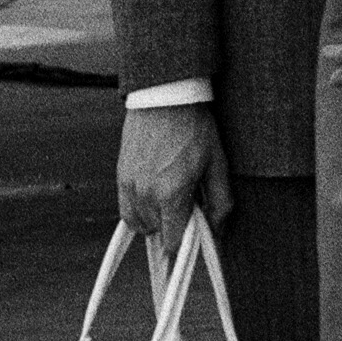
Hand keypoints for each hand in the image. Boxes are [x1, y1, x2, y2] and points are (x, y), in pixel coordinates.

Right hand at [112, 102, 231, 245]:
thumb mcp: (217, 163)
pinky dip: (139, 211)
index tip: (195, 232)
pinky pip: (126, 210)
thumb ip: (220, 201)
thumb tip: (218, 231)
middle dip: (174, 226)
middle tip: (189, 203)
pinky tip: (155, 196)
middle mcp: (146, 194)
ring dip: (156, 219)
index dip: (186, 242)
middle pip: (157, 233)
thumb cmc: (195, 129)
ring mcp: (129, 186)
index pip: (173, 240)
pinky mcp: (120, 177)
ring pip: (140, 224)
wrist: (165, 98)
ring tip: (173, 196)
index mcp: (171, 193)